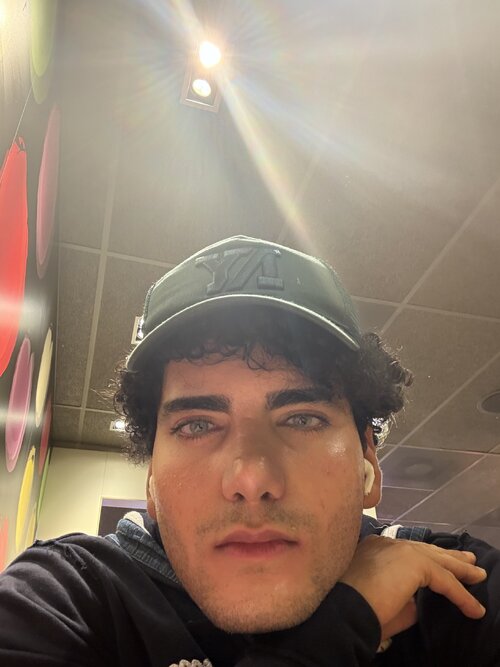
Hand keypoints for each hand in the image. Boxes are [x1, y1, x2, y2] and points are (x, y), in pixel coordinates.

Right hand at [340, 535, 486, 640]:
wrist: (344, 607)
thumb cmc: (357, 608)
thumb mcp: (382, 600)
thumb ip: (402, 596)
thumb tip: (418, 601)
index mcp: (374, 548)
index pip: (406, 551)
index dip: (426, 557)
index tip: (439, 564)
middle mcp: (387, 543)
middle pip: (425, 549)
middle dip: (449, 556)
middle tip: (469, 560)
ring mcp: (400, 548)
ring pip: (438, 560)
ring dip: (460, 571)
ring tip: (478, 576)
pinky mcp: (414, 562)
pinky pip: (445, 580)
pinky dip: (461, 595)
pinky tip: (473, 608)